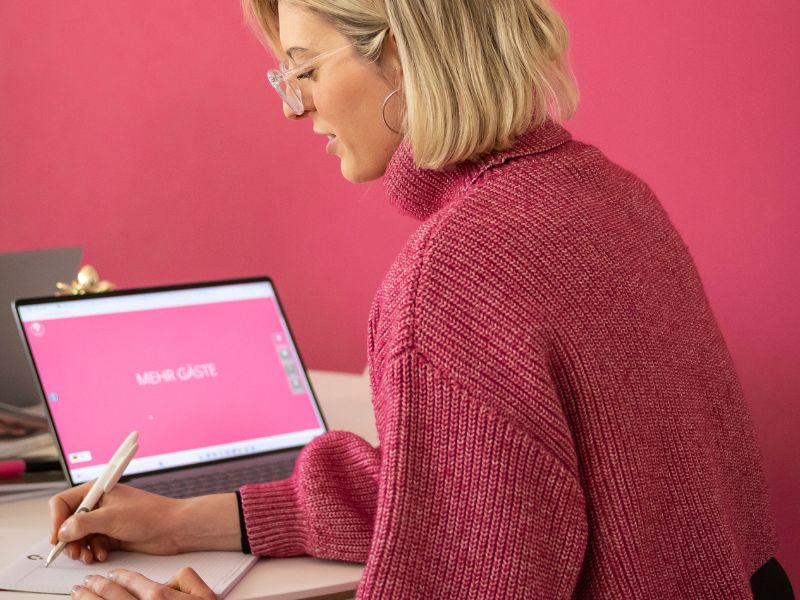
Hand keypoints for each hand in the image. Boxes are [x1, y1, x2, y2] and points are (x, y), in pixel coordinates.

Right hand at [50, 483, 240, 563]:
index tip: (58, 538)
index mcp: (97, 490)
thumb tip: (62, 531)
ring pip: (79, 536)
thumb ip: (82, 524)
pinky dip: (94, 551)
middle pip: (68, 522)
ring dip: (81, 548)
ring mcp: (105, 520)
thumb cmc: (149, 515)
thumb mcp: (110, 518)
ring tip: (90, 556)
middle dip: (69, 539)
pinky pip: (92, 544)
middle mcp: (98, 504)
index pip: (63, 502)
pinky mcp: (112, 534)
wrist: (173, 528)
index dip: (56, 520)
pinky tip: (102, 555)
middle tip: (75, 552)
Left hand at [70, 568, 214, 599]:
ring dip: (86, 599)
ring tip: (78, 593)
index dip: (120, 575)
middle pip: (112, 594)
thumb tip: (172, 576)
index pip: (133, 580)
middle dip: (96, 585)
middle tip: (87, 581)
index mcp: (159, 598)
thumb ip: (187, 580)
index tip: (111, 574)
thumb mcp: (204, 597)